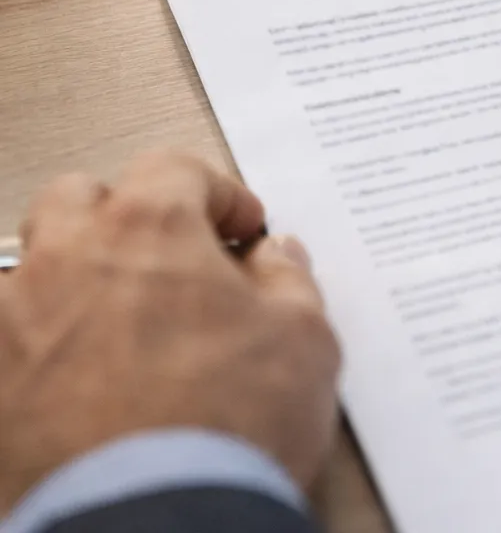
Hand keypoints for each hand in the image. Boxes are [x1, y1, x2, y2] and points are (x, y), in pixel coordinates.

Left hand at [0, 151, 340, 512]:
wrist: (153, 529)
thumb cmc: (231, 424)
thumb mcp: (306, 338)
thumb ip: (290, 279)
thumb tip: (276, 256)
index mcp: (148, 229)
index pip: (174, 169)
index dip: (218, 193)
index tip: (243, 229)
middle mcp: (67, 260)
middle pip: (81, 196)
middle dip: (127, 213)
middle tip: (171, 256)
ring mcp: (14, 326)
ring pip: (29, 263)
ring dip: (74, 273)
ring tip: (118, 316)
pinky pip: (6, 340)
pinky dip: (39, 341)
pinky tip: (79, 376)